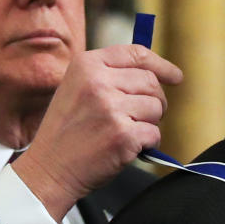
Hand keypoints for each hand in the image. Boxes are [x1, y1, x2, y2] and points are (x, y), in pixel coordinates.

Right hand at [11, 45, 182, 221]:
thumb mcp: (77, 89)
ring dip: (149, 123)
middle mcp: (98, 82)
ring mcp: (111, 108)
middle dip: (155, 101)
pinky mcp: (123, 135)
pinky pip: (154, 133)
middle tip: (143, 117)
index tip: (175, 76)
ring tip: (127, 132)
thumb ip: (109, 75)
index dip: (161, 65)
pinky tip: (128, 147)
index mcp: (86, 65)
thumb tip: (155, 74)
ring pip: (156, 107)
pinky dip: (148, 144)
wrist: (50, 169)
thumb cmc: (67, 132)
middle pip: (151, 82)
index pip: (136, 54)